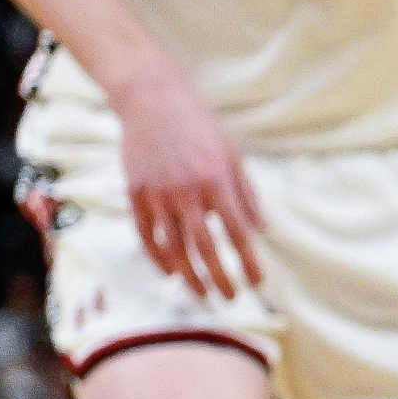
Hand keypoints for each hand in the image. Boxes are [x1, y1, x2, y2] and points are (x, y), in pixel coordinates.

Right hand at [109, 57, 265, 297]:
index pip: (237, 233)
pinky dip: (158, 258)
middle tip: (230, 298)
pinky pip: (146, 235)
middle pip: (205, 248)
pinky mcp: (135, 193)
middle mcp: (186, 192)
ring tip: (201, 294)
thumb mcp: (232, 153)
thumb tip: (262, 230)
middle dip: (220, 278)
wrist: (152, 100)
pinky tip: (170, 272)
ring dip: (189, 276)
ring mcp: (157, 194)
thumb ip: (246, 194)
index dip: (248, 262)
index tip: (257, 283)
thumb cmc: (199, 125)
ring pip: (173, 248)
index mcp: (216, 181)